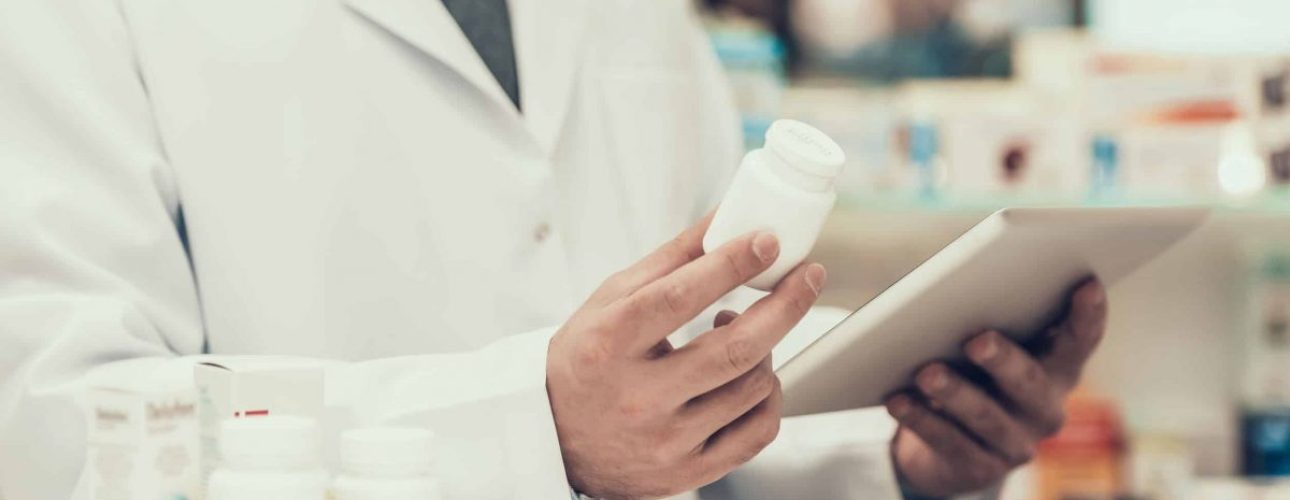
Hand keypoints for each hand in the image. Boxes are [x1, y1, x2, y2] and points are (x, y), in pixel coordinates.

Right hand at [547, 215, 827, 498]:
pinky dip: (769, 397)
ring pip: (753, 387)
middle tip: (807, 276)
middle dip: (785, 305)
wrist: (557, 436)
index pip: (678, 299)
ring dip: (769, 349)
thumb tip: (727, 217)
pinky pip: (758, 432)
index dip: (731, 266)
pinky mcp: (688, 471)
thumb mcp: (612, 299)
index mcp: (611, 344)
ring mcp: (666, 440)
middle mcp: (638, 397)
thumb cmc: (588, 357)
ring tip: (749, 332)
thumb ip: (673, 260)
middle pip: (734, 349)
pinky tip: (753, 376)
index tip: (768, 241)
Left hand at [886, 280, 1108, 495]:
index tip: (1086, 284)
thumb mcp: (987, 349)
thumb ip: (991, 323)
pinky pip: (949, 442)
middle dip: (1003, 360)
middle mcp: (1046, 410)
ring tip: (926, 373)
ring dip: (955, 393)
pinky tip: (899, 400)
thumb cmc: (972, 374)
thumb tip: (957, 292)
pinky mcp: (982, 469)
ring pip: (985, 416)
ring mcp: (1017, 444)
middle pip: (1029, 382)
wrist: (948, 444)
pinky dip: (922, 419)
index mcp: (1057, 370)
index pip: (1079, 341)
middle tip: (977, 340)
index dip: (1087, 316)